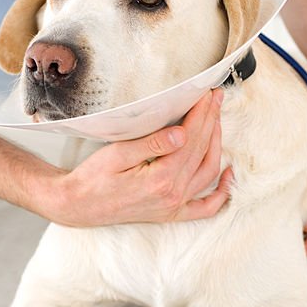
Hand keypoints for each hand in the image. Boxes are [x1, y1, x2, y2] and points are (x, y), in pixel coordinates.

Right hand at [49, 89, 232, 226]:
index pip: (190, 138)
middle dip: (211, 120)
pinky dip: (222, 193)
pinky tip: (229, 174)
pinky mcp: (172, 213)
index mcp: (161, 179)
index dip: (201, 113)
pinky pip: (206, 207)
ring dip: (217, 143)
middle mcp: (173, 195)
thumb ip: (152, 145)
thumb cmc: (93, 178)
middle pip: (202, 151)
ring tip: (217, 120)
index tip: (207, 93)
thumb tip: (182, 134)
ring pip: (208, 171)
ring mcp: (174, 206)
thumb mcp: (117, 155)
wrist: (78, 206)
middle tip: (215, 98)